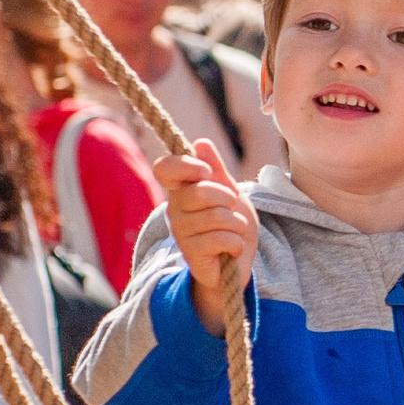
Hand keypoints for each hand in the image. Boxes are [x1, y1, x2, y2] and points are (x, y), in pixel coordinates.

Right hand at [152, 136, 257, 336]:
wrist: (239, 262)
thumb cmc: (232, 224)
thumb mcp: (230, 191)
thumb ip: (216, 168)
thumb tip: (200, 143)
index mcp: (181, 190)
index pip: (164, 168)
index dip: (186, 164)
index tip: (206, 171)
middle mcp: (175, 210)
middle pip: (201, 190)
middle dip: (229, 200)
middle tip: (231, 211)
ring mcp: (181, 233)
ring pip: (217, 216)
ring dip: (237, 225)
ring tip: (233, 232)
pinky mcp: (192, 254)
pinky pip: (221, 238)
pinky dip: (236, 243)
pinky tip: (231, 249)